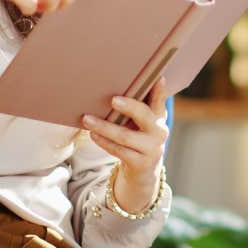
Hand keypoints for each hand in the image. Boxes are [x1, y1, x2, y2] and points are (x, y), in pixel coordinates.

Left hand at [82, 77, 169, 212]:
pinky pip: (119, 150)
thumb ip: (136, 106)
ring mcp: (151, 148)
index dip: (160, 90)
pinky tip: (93, 134)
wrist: (143, 168)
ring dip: (104, 127)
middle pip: (144, 115)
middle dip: (129, 106)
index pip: (159, 100)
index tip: (158, 78)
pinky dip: (104, 142)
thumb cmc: (137, 136)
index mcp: (159, 116)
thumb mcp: (142, 122)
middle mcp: (159, 130)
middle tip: (113, 100)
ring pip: (125, 136)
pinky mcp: (141, 162)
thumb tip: (112, 87)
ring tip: (87, 119)